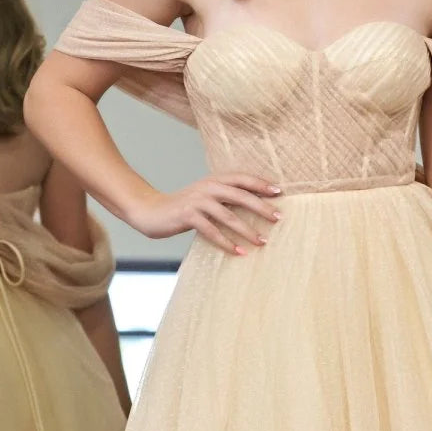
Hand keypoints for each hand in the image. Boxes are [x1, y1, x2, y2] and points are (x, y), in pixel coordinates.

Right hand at [125, 173, 282, 253]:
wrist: (152, 211)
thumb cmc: (185, 206)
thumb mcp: (206, 196)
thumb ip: (226, 196)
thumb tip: (257, 204)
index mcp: (215, 179)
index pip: (242, 178)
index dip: (261, 183)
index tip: (280, 192)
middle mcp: (208, 187)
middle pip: (240, 196)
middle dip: (261, 207)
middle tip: (278, 218)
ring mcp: (198, 201)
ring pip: (228, 216)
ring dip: (247, 230)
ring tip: (263, 241)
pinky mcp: (188, 216)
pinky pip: (212, 231)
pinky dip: (227, 243)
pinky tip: (239, 252)